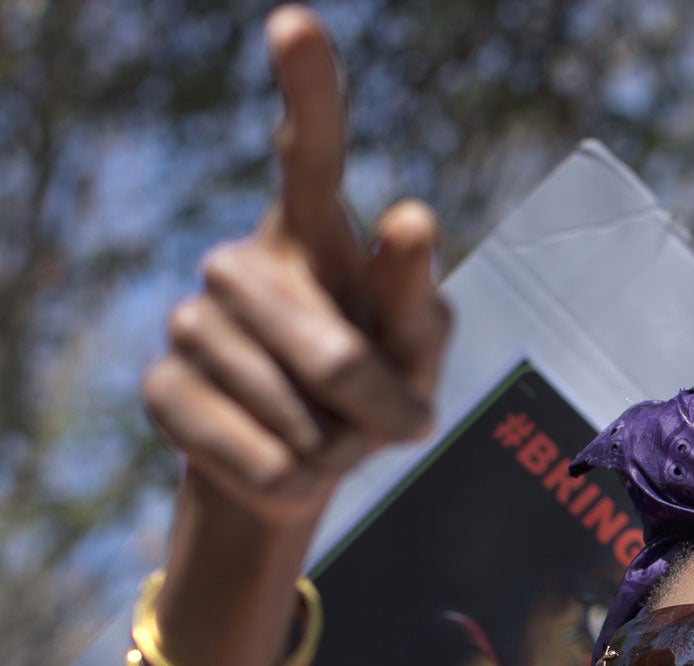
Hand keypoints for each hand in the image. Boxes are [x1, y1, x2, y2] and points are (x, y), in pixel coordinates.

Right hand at [141, 7, 449, 529]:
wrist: (303, 465)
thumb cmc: (379, 390)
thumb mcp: (419, 355)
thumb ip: (420, 302)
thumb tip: (411, 216)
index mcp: (316, 231)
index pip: (310, 150)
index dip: (307, 88)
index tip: (297, 25)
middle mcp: (245, 260)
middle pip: (333, 358)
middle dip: (378, 411)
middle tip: (388, 418)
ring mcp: (195, 320)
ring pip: (301, 419)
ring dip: (340, 447)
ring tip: (327, 431)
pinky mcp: (163, 388)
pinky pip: (265, 462)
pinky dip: (300, 482)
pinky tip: (284, 460)